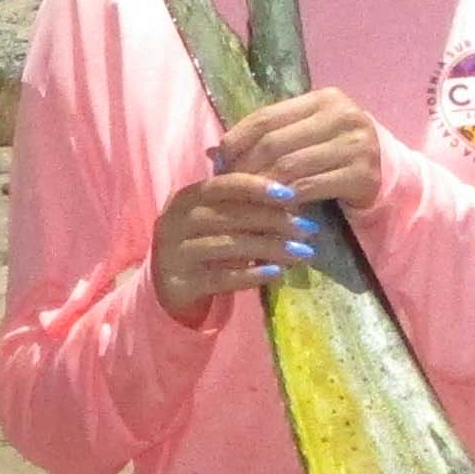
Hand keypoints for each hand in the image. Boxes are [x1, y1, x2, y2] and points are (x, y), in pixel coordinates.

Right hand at [150, 164, 322, 322]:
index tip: (290, 194)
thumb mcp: (215, 219)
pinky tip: (277, 273)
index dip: (257, 187)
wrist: (167, 289)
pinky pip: (221, 278)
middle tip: (307, 227)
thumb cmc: (201, 245)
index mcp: (186, 198)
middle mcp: (175, 221)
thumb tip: (292, 196)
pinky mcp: (180, 284)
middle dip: (273, 220)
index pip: (223, 184)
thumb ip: (241, 205)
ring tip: (301, 252)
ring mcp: (174, 253)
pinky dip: (251, 276)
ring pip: (228, 245)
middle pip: (229, 215)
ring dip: (269, 247)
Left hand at [214, 88, 383, 213]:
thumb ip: (271, 137)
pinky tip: (273, 209)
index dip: (237, 139)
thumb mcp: (306, 137)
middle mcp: (342, 115)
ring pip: (290, 166)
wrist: (386, 176)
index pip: (267, 116)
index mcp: (324, 99)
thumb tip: (215, 151)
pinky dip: (287, 200)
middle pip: (275, 142)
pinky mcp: (363, 174)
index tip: (220, 161)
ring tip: (245, 200)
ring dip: (262, 187)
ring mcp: (356, 144)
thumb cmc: (336, 156)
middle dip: (245, 167)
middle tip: (228, 187)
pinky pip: (311, 188)